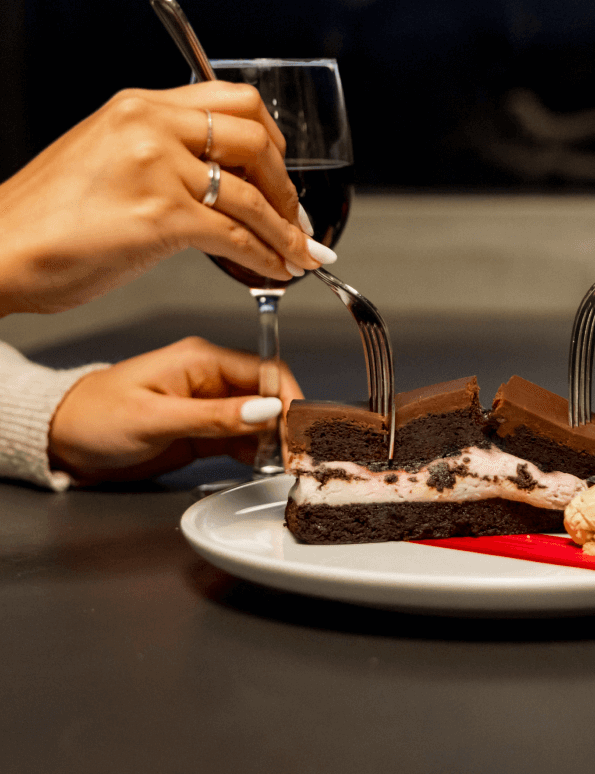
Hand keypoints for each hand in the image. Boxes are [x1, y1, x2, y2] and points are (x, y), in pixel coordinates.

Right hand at [0, 82, 327, 315]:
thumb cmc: (49, 216)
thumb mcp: (108, 157)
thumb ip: (162, 152)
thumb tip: (223, 176)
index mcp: (140, 105)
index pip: (235, 100)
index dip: (272, 138)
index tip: (281, 170)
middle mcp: (150, 127)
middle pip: (256, 140)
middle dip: (287, 185)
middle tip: (295, 217)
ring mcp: (156, 169)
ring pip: (252, 195)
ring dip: (286, 231)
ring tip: (300, 254)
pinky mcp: (159, 216)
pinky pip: (236, 236)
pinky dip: (267, 256)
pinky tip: (277, 270)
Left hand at [48, 336, 303, 481]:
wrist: (61, 439)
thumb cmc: (96, 417)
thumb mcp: (156, 418)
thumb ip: (214, 416)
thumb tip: (266, 411)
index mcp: (202, 360)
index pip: (264, 370)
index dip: (287, 397)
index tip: (301, 426)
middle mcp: (211, 379)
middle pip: (267, 395)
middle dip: (286, 422)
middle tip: (298, 452)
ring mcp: (209, 406)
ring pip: (259, 419)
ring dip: (273, 440)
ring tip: (285, 464)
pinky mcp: (203, 431)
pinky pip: (241, 438)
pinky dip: (256, 452)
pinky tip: (263, 465)